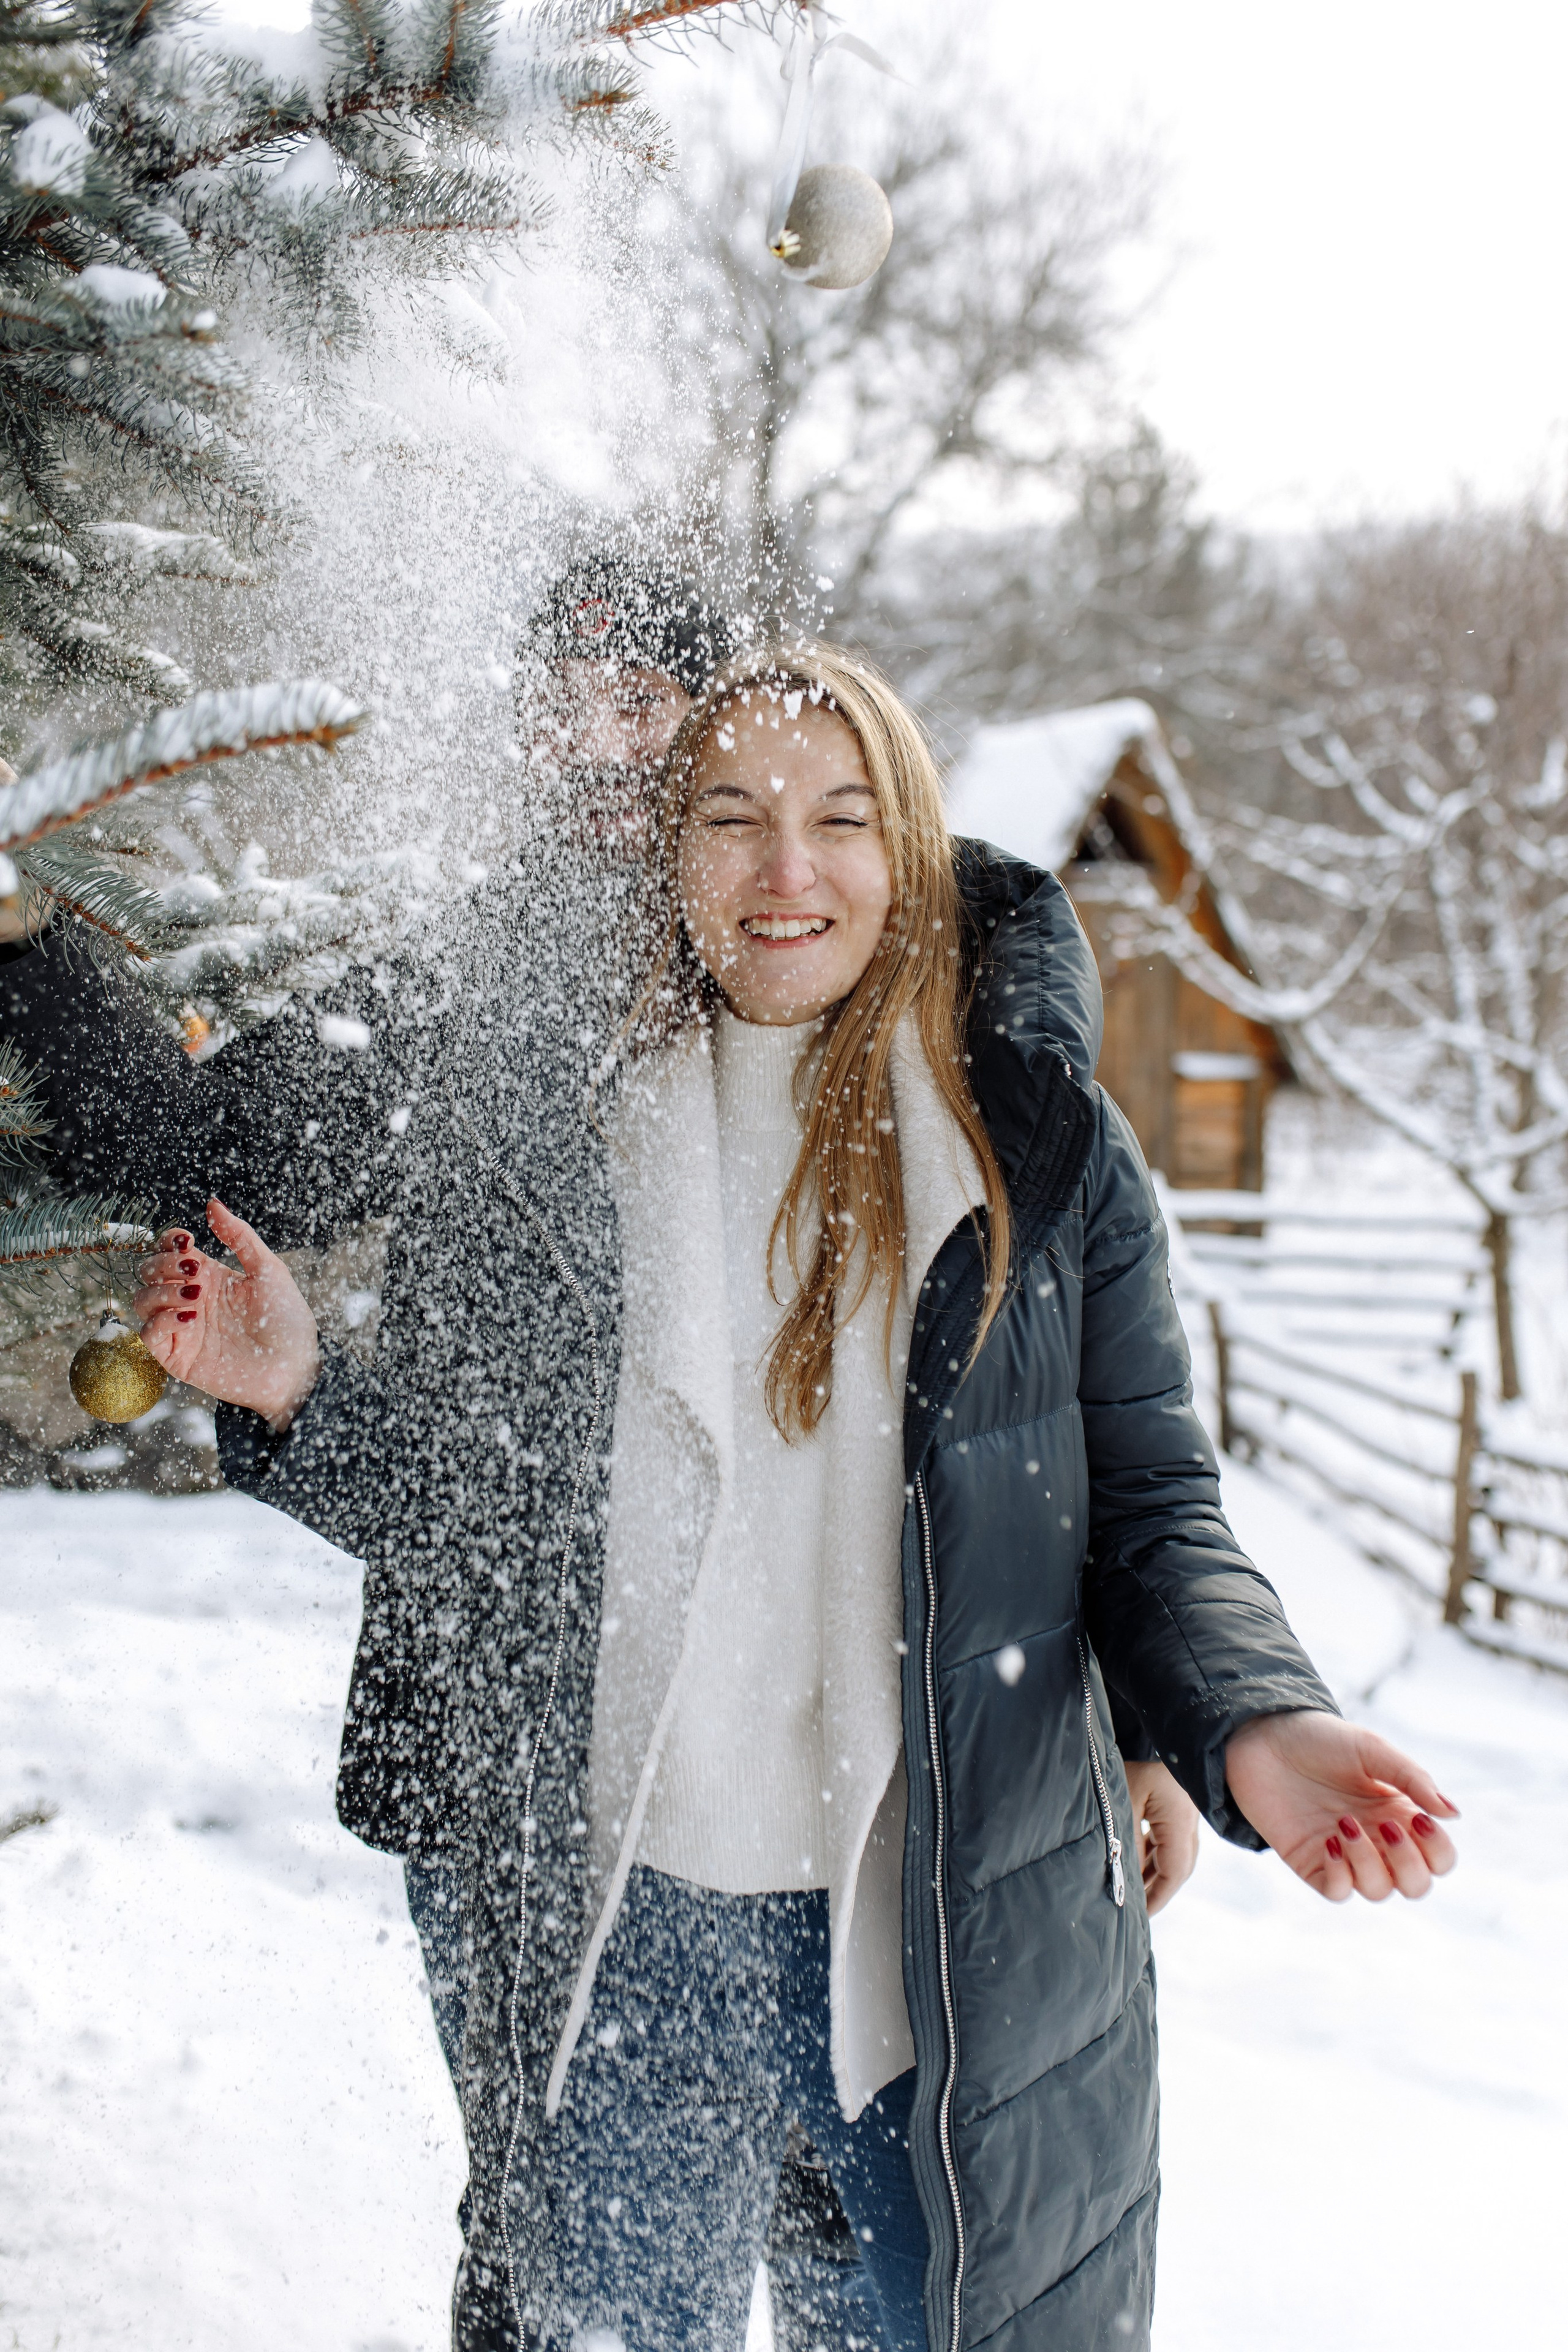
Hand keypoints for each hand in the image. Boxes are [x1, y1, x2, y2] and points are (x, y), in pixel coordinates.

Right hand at [134, 1195, 319, 1431]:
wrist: (295, 1366)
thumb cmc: (286, 1319)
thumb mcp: (267, 1270)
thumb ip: (239, 1236)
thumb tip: (212, 1204)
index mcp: (208, 1275)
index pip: (169, 1250)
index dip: (168, 1241)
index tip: (186, 1241)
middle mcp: (189, 1298)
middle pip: (148, 1271)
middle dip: (161, 1264)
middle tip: (191, 1270)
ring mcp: (181, 1327)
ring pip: (141, 1301)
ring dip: (160, 1291)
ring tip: (195, 1296)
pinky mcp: (177, 1356)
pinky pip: (148, 1335)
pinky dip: (161, 1321)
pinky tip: (189, 1317)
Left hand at [1123, 1760, 1199, 1915]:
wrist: (1149, 1729)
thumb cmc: (1124, 1765)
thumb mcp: (1123, 1805)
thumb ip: (1129, 1846)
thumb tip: (1130, 1885)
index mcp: (1180, 1816)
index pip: (1175, 1869)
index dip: (1158, 1896)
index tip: (1140, 1915)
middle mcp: (1188, 1817)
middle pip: (1180, 1865)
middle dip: (1159, 1890)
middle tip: (1138, 1912)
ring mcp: (1184, 1812)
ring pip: (1175, 1855)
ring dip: (1156, 1876)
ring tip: (1136, 1896)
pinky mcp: (1174, 1807)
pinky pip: (1169, 1841)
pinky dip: (1155, 1859)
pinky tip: (1139, 1871)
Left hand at [1225, 1709, 1459, 1902]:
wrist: (1263, 1737)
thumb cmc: (1321, 1739)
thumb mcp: (1371, 1750)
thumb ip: (1413, 1779)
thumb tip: (1453, 1814)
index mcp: (1400, 1814)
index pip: (1439, 1858)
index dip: (1438, 1850)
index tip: (1418, 1819)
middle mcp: (1377, 1841)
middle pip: (1416, 1885)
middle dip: (1410, 1865)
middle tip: (1387, 1826)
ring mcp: (1345, 1855)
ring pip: (1379, 1891)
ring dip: (1369, 1864)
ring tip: (1345, 1823)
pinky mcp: (1312, 1863)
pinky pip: (1338, 1892)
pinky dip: (1340, 1875)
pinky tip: (1328, 1842)